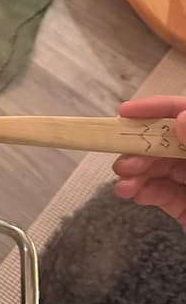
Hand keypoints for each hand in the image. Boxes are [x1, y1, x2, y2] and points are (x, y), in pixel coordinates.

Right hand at [113, 96, 185, 226]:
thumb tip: (184, 119)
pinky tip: (131, 193)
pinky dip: (143, 191)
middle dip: (142, 148)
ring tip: (122, 183)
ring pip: (163, 168)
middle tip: (123, 161)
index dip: (161, 109)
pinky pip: (163, 194)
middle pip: (171, 142)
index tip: (128, 113)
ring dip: (137, 172)